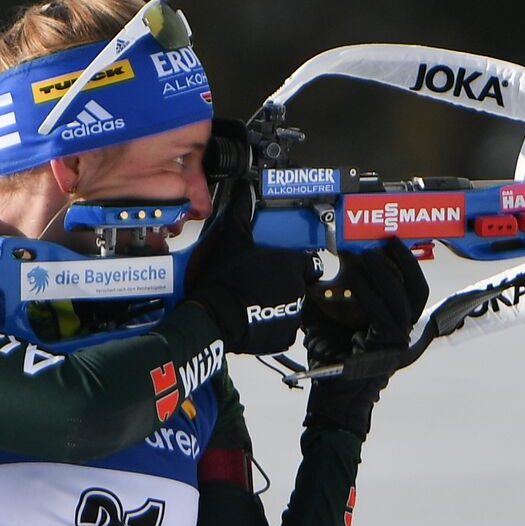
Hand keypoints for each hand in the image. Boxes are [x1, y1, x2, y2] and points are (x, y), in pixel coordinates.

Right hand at [185, 178, 311, 353]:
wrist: (214, 316)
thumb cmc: (225, 277)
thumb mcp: (232, 240)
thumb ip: (242, 213)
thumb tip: (243, 189)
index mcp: (291, 265)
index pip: (309, 263)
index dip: (296, 264)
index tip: (284, 266)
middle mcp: (298, 290)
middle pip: (297, 285)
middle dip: (281, 285)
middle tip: (257, 284)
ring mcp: (293, 315)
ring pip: (290, 308)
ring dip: (277, 305)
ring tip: (252, 302)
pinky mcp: (284, 336)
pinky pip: (282, 329)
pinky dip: (271, 326)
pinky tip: (253, 318)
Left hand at [303, 238, 428, 438]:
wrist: (328, 395)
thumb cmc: (328, 357)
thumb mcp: (326, 317)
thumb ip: (328, 293)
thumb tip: (314, 266)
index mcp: (394, 322)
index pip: (409, 287)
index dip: (403, 262)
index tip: (386, 240)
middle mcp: (403, 331)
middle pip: (417, 289)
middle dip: (404, 262)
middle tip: (386, 240)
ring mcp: (399, 341)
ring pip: (403, 299)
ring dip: (386, 273)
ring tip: (368, 255)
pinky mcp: (389, 349)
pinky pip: (383, 315)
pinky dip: (369, 293)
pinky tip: (354, 277)